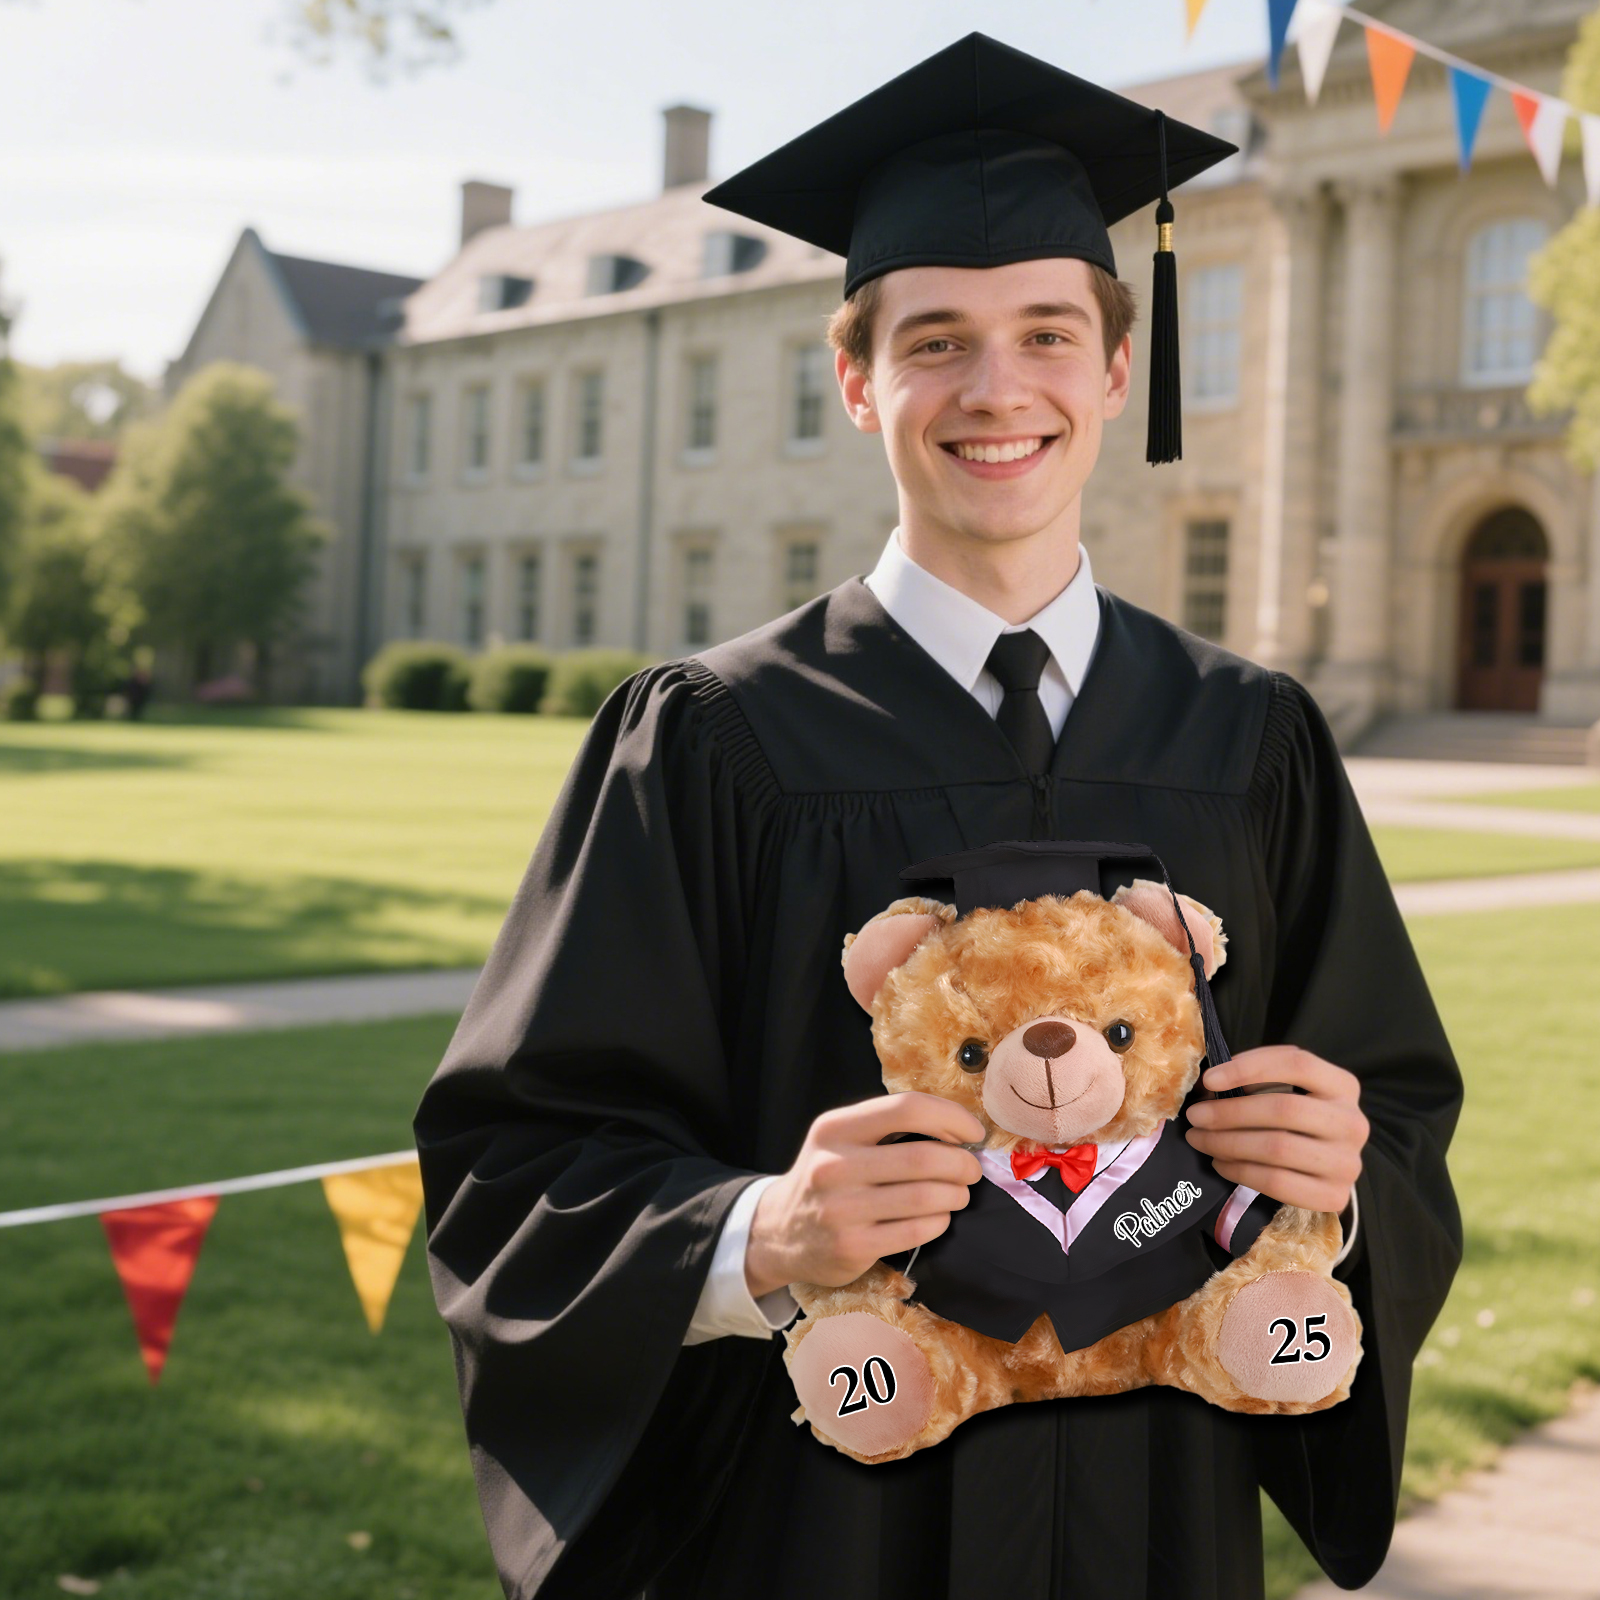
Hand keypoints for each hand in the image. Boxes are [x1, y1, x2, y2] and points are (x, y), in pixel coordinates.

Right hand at [744, 1092, 984, 1297]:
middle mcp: (834, 1165)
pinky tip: (938, 1217)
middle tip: (970, 1170)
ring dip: (955, 1195)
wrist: (778, 1231)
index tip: (972, 1132)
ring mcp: (841, 1209)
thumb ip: (888, 1127)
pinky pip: (916, 1231)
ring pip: (925, 1197)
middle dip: (962, 1164)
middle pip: (923, 1158)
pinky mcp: (852, 1247)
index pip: (907, 1108)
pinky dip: (939, 1222)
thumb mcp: (841, 1139)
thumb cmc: (826, 1178)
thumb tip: (959, 1128)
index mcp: (835, 1128)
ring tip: (957, 1194)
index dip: (951, 1117)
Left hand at [1184, 1046, 1367, 1214]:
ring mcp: (1348, 1162)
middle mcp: (1353, 1123)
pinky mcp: (1334, 1195)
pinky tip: (1221, 1163)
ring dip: (1228, 1143)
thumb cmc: (1297, 1121)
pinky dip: (1240, 1171)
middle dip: (1230, 1112)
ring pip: (1278, 1147)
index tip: (1209, 1079)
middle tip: (1196, 1116)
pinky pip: (1277, 1182)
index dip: (1249, 1068)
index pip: (1297, 1064)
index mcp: (1343, 1086)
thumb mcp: (1286, 1089)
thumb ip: (1257, 1078)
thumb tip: (1209, 1084)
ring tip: (1201, 1139)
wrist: (1325, 1168)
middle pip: (1284, 1109)